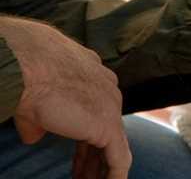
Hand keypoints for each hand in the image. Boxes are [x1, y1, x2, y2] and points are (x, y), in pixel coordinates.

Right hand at [0, 17, 130, 178]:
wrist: (29, 65)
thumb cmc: (29, 76)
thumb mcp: (37, 102)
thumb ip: (42, 120)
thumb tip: (34, 137)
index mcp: (95, 80)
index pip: (97, 117)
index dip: (87, 144)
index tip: (79, 163)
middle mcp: (108, 91)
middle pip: (107, 133)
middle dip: (95, 160)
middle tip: (84, 178)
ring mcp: (111, 107)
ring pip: (114, 147)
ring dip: (102, 171)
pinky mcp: (108, 126)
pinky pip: (118, 159)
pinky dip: (114, 176)